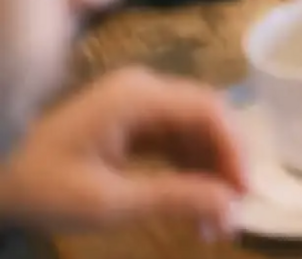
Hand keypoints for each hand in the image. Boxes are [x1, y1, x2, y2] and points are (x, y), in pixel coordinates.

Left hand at [0, 68, 246, 236]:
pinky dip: (188, 172)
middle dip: (224, 166)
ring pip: (194, 132)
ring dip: (208, 173)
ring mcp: (138, 104)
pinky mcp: (131, 123)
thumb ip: (173, 198)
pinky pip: (175, 141)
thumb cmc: (44, 189)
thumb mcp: (107, 202)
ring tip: (215, 222)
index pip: (207, 111)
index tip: (245, 192)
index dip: (234, 150)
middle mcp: (144, 90)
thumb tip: (231, 205)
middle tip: (234, 213)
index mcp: (137, 97)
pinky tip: (195, 206)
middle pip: (206, 119)